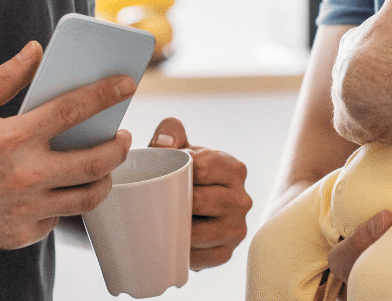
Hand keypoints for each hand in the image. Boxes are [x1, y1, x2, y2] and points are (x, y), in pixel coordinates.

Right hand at [0, 41, 133, 251]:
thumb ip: (6, 78)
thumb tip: (36, 50)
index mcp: (13, 138)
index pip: (75, 109)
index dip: (108, 93)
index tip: (128, 84)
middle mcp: (24, 176)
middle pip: (96, 161)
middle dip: (119, 146)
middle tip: (122, 136)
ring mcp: (24, 210)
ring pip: (88, 197)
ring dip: (105, 179)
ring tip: (103, 165)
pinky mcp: (20, 235)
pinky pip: (58, 218)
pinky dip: (64, 203)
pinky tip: (60, 190)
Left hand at [150, 118, 251, 268]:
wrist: (191, 208)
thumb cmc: (184, 174)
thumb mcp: (179, 149)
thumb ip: (170, 133)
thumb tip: (164, 143)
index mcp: (235, 169)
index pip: (202, 168)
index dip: (176, 171)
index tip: (158, 175)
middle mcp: (242, 199)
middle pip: (200, 201)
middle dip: (172, 203)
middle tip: (149, 203)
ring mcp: (237, 228)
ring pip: (200, 233)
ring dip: (176, 231)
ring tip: (157, 224)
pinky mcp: (227, 253)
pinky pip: (202, 258)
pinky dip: (183, 254)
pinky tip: (170, 247)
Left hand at [331, 0, 391, 144]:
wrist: (372, 85)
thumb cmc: (388, 40)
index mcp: (352, 43)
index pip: (366, 40)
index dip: (382, 41)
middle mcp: (341, 72)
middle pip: (361, 71)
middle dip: (377, 74)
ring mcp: (342, 100)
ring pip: (358, 99)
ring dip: (374, 102)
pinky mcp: (347, 125)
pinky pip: (361, 125)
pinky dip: (373, 126)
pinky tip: (390, 129)